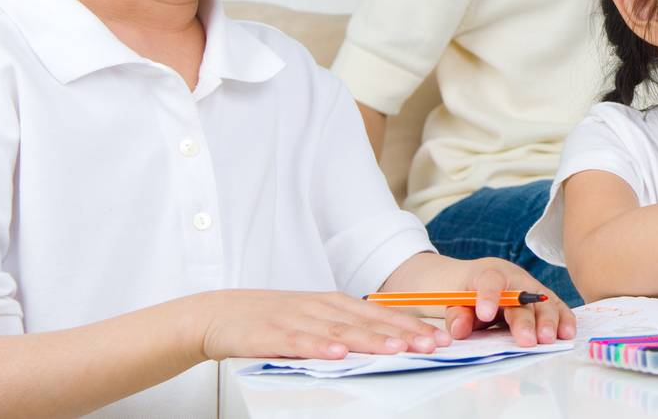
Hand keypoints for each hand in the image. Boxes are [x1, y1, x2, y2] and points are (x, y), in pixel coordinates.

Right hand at [191, 289, 449, 361]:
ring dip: (370, 340)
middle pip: (367, 322)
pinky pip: (299, 342)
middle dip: (402, 334)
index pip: (380, 315)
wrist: (219, 314)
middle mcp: (321, 308)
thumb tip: (386, 341)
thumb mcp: (314, 318)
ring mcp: (297, 319)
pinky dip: (320, 347)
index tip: (438, 337)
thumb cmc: (272, 319)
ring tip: (397, 349)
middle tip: (431, 345)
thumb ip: (345, 328)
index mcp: (334, 303)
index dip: (410, 326)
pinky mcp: (272, 334)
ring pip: (340, 332)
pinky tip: (338, 354)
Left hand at [441, 257, 576, 346]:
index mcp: (490, 275)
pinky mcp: (544, 301)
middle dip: (525, 320)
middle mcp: (516, 280)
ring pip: (543, 302)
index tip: (485, 314)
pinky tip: (567, 332)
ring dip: (548, 321)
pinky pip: (557, 308)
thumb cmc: (469, 293)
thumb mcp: (455, 302)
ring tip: (548, 339)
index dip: (488, 296)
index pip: (490, 281)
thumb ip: (457, 315)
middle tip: (527, 340)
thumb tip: (460, 329)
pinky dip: (563, 319)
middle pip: (522, 297)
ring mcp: (532, 289)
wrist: (483, 280)